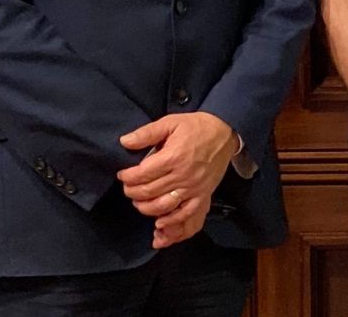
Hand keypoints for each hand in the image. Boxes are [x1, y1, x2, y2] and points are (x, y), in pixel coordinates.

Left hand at [118, 111, 236, 248]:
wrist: (224, 131)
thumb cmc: (196, 127)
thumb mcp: (170, 122)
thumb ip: (146, 133)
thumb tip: (124, 142)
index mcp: (173, 156)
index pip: (142, 174)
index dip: (128, 177)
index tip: (123, 175)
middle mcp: (183, 175)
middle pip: (149, 192)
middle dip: (133, 193)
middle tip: (128, 189)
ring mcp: (193, 188)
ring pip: (164, 206)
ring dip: (146, 208)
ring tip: (139, 202)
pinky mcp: (203, 195)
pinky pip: (187, 215)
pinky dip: (172, 223)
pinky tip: (160, 224)